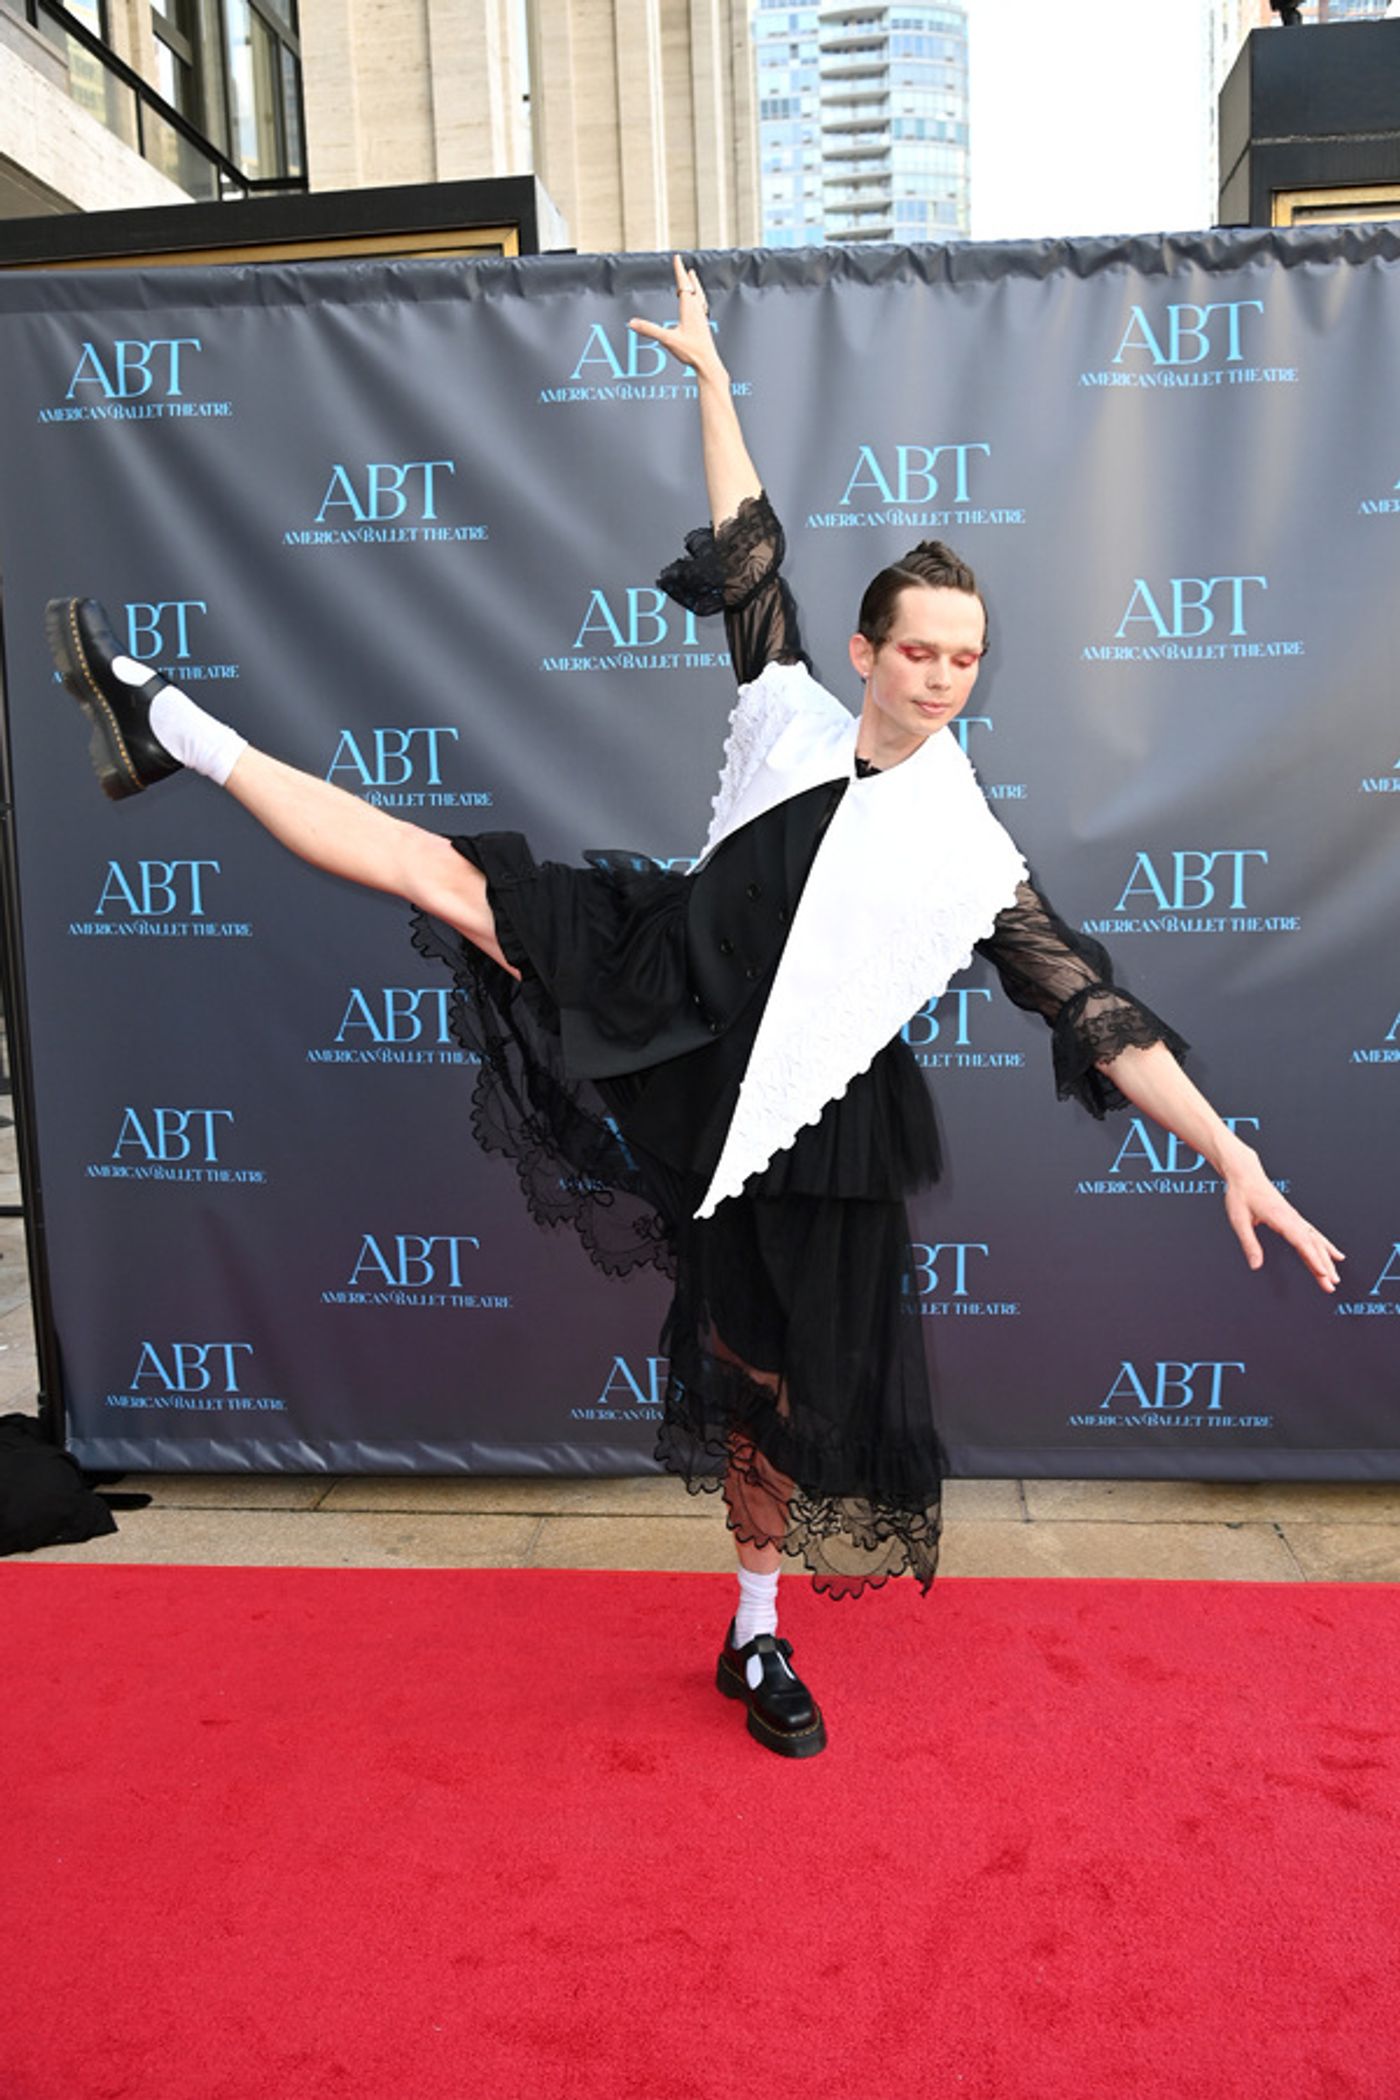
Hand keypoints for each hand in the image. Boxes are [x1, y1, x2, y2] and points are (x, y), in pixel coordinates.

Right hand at [628, 254, 721, 376]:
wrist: (707, 363)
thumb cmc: (691, 351)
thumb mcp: (667, 339)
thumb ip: (649, 330)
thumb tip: (632, 323)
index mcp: (689, 308)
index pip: (683, 284)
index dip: (679, 270)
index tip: (677, 258)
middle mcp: (697, 310)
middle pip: (693, 287)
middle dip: (687, 276)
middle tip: (685, 266)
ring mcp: (702, 318)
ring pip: (699, 295)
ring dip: (695, 285)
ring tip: (694, 278)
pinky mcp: (704, 326)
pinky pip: (702, 306)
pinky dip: (699, 298)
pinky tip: (699, 304)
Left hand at [1223, 1158, 1344, 1292]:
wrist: (1246, 1175)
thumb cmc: (1241, 1195)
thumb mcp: (1239, 1220)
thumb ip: (1249, 1243)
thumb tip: (1255, 1265)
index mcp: (1280, 1218)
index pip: (1302, 1242)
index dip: (1314, 1259)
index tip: (1323, 1274)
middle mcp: (1292, 1218)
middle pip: (1313, 1245)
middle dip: (1324, 1266)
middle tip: (1332, 1285)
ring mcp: (1295, 1217)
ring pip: (1316, 1240)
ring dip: (1327, 1259)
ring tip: (1336, 1276)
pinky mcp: (1294, 1217)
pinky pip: (1314, 1234)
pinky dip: (1325, 1245)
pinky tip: (1334, 1254)